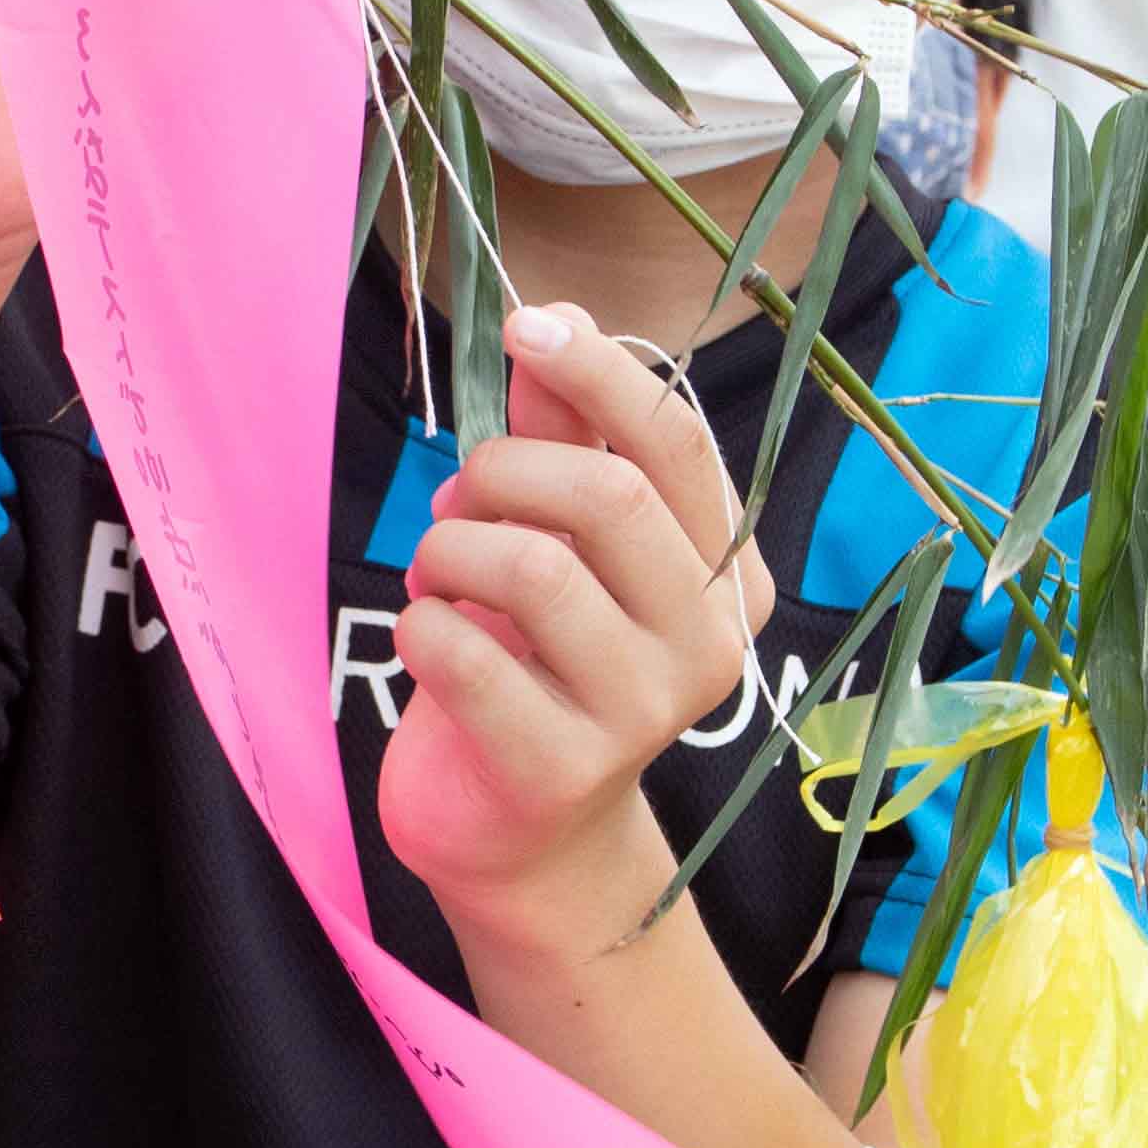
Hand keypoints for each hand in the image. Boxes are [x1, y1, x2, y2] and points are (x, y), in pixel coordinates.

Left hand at [378, 305, 772, 955]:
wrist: (523, 829)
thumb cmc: (542, 657)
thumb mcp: (559, 537)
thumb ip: (565, 434)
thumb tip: (561, 318)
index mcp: (725, 570)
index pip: (674, 442)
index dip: (598, 370)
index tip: (526, 325)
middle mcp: (709, 641)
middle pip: (605, 496)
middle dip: (502, 472)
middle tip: (458, 504)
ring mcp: (643, 713)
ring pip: (531, 567)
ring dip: (450, 550)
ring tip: (435, 577)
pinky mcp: (563, 770)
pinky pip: (465, 654)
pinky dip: (422, 626)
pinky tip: (428, 640)